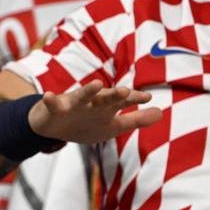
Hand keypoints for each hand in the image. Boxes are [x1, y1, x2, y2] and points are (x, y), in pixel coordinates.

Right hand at [28, 80, 161, 144]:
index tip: (146, 98)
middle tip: (124, 91)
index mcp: (105, 106)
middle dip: (113, 95)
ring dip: (88, 91)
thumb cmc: (84, 123)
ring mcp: (72, 104)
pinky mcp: (53, 108)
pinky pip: (51, 104)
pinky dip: (50, 100)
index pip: (121, 101)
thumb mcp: (112, 125)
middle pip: (104, 98)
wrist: (53, 125)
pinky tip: (49, 96)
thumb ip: (135, 120)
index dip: (133, 99)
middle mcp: (91, 102)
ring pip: (81, 97)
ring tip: (97, 84)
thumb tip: (160, 113)